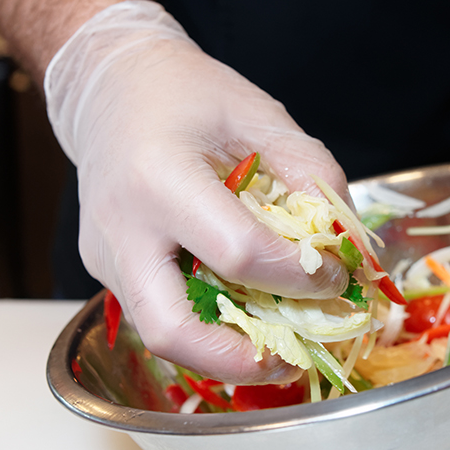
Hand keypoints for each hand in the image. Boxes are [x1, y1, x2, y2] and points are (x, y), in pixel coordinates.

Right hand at [45, 0, 349, 382]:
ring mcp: (105, 256)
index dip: (298, 277)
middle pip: (172, 329)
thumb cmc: (189, 95)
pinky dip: (206, 329)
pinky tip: (244, 316)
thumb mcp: (264, 117)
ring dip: (222, 354)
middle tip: (291, 360)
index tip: (336, 277)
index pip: (237, 253)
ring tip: (276, 349)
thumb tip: (345, 245)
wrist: (111, 88)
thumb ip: (312, 177)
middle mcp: (121, 228)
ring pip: (160, 336)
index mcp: (160, 176)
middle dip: (239, 359)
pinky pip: (158, 314)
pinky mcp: (106, 271)